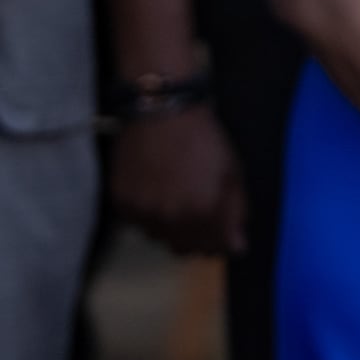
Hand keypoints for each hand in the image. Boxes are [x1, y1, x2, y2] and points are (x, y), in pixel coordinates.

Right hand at [110, 102, 244, 256]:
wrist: (162, 110)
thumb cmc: (203, 138)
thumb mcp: (232, 171)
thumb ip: (235, 212)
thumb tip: (237, 246)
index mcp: (203, 210)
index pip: (215, 248)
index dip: (223, 242)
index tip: (225, 234)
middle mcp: (171, 218)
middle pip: (185, 249)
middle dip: (197, 238)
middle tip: (200, 214)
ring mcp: (143, 212)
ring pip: (159, 238)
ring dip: (170, 227)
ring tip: (176, 195)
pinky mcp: (122, 204)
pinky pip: (138, 223)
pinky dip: (148, 214)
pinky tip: (156, 189)